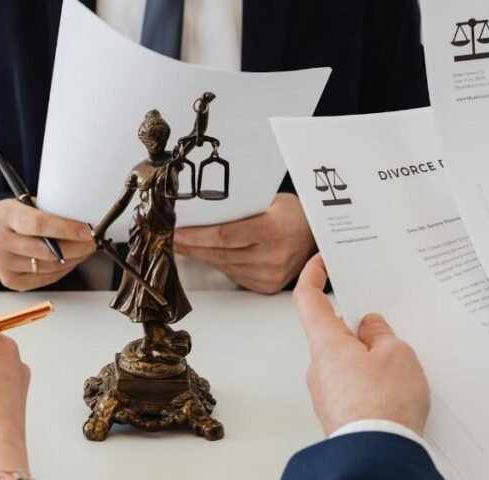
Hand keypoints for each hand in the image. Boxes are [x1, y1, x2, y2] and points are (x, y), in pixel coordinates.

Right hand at [0, 199, 94, 290]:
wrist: (5, 230)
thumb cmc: (25, 215)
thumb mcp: (35, 204)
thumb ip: (54, 211)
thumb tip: (86, 224)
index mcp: (2, 213)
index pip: (38, 224)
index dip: (66, 229)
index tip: (86, 231)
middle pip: (45, 250)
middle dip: (76, 247)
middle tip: (93, 242)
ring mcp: (0, 262)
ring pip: (48, 266)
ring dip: (72, 259)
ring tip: (84, 250)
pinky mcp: (9, 280)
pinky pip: (45, 278)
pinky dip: (62, 270)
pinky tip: (70, 260)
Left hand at [173, 193, 315, 293]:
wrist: (315, 236)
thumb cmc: (291, 214)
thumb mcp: (268, 201)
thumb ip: (238, 208)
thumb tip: (201, 211)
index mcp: (272, 231)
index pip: (224, 235)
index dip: (196, 236)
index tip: (177, 232)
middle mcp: (272, 257)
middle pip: (219, 253)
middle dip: (192, 246)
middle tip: (173, 238)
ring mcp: (270, 275)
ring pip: (223, 266)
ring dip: (201, 255)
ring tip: (185, 245)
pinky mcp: (266, 286)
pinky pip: (233, 274)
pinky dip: (218, 264)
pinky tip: (207, 254)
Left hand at [293, 254, 430, 436]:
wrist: (377, 455)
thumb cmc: (383, 408)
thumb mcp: (396, 355)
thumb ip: (381, 334)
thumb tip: (371, 328)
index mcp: (326, 342)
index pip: (308, 298)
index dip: (312, 275)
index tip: (320, 261)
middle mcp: (318, 366)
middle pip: (333, 332)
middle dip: (360, 327)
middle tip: (386, 327)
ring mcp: (326, 391)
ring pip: (346, 360)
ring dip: (368, 357)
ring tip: (399, 366)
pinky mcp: (338, 411)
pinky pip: (353, 384)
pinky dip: (370, 380)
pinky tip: (394, 389)